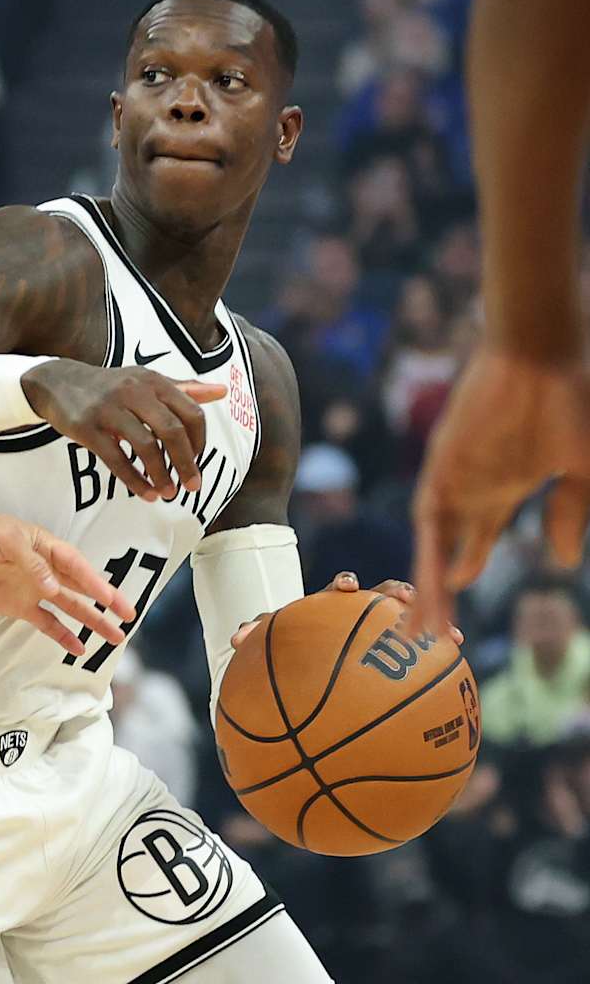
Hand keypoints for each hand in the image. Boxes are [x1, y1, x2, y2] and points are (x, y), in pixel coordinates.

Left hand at [0, 515, 136, 655]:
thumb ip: (31, 563)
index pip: (76, 565)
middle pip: (81, 586)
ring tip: (115, 637)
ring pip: (70, 606)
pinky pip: (46, 622)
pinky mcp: (17, 606)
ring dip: (91, 621)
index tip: (112, 599)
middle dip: (106, 601)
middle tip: (129, 617)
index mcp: (44, 545)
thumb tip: (53, 587)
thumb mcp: (5, 540)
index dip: (96, 582)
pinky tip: (78, 648)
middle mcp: (43, 568)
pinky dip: (62, 634)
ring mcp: (32, 588)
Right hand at [21, 360, 227, 500]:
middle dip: (187, 463)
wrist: (57, 383)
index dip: (200, 441)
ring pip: (145, 446)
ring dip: (162, 474)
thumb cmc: (110, 386)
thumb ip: (184, 389)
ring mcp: (109, 409)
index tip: (198, 460)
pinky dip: (134, 480)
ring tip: (168, 492)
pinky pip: (116, 458)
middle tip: (193, 486)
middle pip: (172, 431)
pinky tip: (145, 493)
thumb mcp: (146, 381)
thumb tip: (222, 391)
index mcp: (153, 381)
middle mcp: (134, 391)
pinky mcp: (87, 427)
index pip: (191, 413)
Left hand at [229, 572, 463, 648]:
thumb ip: (259, 637)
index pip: (339, 588)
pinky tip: (459, 651)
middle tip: (406, 596)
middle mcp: (362, 612)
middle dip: (395, 593)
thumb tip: (236, 638)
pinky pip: (424, 649)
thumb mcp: (275, 644)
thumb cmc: (293, 650)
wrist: (309, 664)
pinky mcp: (400, 648)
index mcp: (331, 607)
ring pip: (410, 620)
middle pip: (382, 593)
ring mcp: (384, 629)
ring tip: (449, 631)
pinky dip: (441, 649)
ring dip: (429, 626)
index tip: (350, 586)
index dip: (346, 584)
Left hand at [413, 349, 589, 633]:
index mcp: (502, 489)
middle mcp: (472, 489)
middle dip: (436, 594)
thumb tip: (561, 561)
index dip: (468, 571)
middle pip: (447, 550)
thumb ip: (571, 511)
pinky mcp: (444, 467)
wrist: (541, 355)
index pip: (477, 543)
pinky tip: (431, 584)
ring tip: (421, 630)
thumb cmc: (569, 403)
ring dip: (427, 585)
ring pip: (434, 543)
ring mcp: (456, 479)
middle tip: (426, 639)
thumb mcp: (579, 468)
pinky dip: (431, 552)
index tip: (460, 611)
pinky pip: (432, 518)